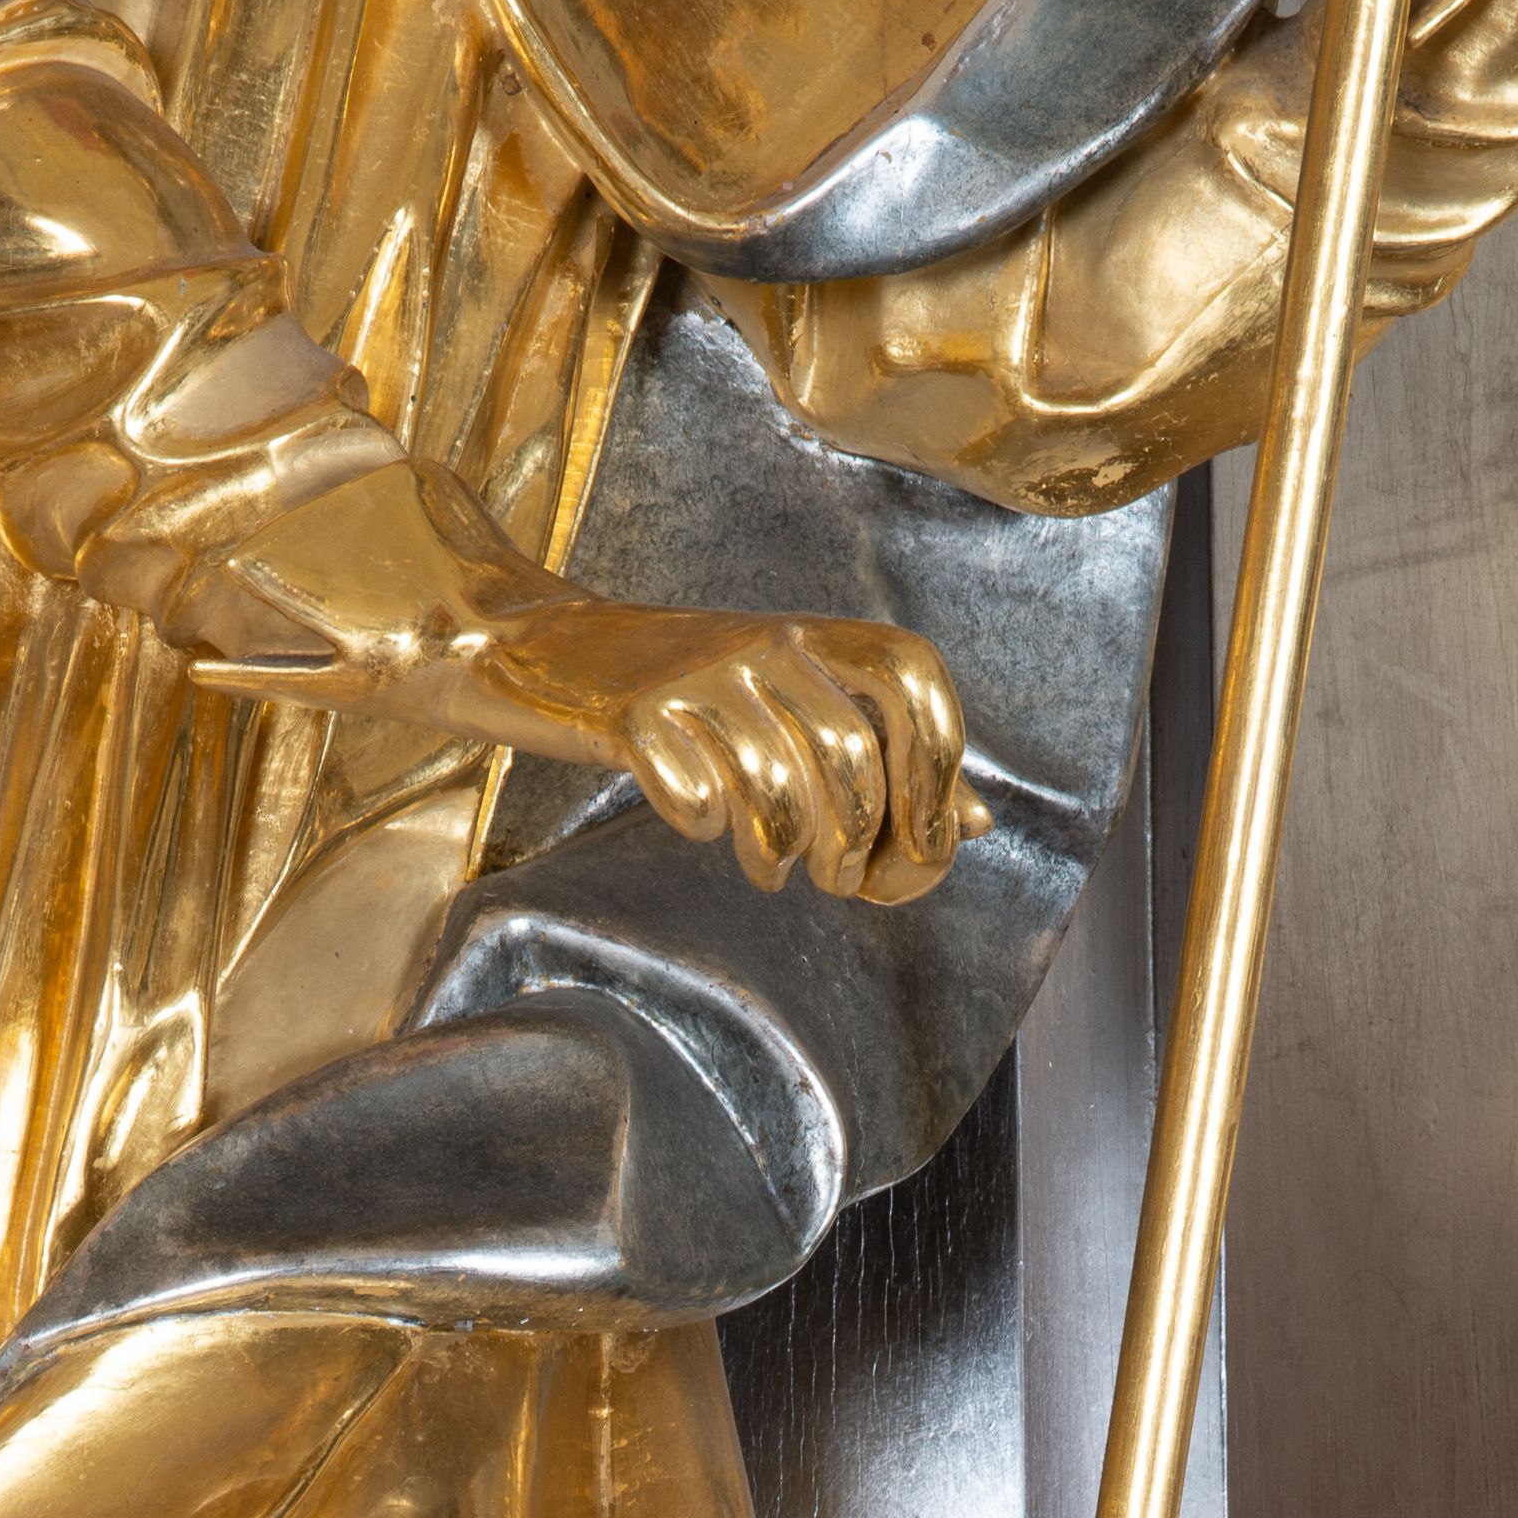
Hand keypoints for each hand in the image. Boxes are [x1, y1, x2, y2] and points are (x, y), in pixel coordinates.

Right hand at [514, 597, 972, 905]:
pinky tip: (705, 825)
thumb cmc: (687, 694)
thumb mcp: (790, 704)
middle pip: (847, 750)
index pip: (913, 682)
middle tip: (844, 883)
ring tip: (776, 871)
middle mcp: (767, 642)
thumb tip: (977, 825)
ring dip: (784, 850)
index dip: (939, 768)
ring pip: (772, 779)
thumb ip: (884, 755)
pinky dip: (706, 825)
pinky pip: (692, 791)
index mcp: (817, 635)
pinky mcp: (632, 714)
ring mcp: (697, 675)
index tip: (928, 842)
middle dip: (859, 838)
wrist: (539, 649)